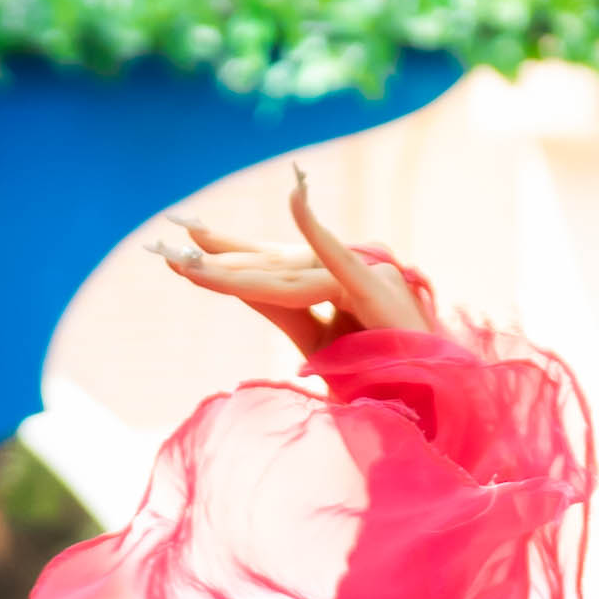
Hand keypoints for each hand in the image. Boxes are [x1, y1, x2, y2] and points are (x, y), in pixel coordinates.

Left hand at [154, 173, 440, 359]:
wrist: (433, 401)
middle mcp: (337, 274)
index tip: (179, 246)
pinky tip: (298, 197)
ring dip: (237, 268)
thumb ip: (288, 315)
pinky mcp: (374, 288)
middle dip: (216, 256)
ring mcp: (357, 276)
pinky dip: (317, 230)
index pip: (264, 270)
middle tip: (165, 245)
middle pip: (267, 265)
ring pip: (285, 274)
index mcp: (324, 288)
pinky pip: (338, 259)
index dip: (224, 256)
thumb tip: (249, 288)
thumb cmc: (383, 371)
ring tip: (191, 257)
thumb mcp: (321, 346)